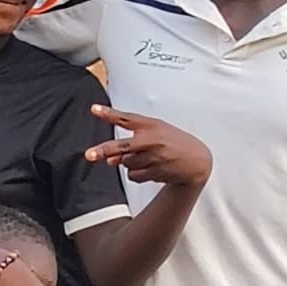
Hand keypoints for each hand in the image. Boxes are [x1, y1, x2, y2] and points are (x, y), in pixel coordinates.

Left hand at [87, 105, 212, 188]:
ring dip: (130, 163)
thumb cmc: (173, 143)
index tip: (94, 109)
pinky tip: (152, 168)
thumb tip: (109, 160)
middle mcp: (152, 140)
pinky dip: (137, 174)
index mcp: (152, 125)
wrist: (197, 161)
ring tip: (149, 158)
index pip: (126, 118)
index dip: (109, 114)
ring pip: (125, 163)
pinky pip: (133, 175)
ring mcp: (154, 157)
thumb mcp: (155, 135)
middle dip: (104, 151)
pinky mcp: (155, 172)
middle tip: (89, 155)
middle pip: (122, 146)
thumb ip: (129, 143)